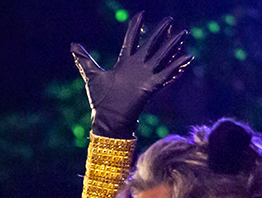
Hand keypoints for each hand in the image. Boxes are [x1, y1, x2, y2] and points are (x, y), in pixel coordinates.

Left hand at [71, 13, 191, 137]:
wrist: (108, 120)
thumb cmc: (100, 100)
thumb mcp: (92, 75)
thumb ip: (84, 60)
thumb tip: (72, 46)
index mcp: (124, 62)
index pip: (132, 39)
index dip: (136, 26)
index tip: (142, 13)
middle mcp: (137, 66)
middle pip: (151, 44)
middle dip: (160, 31)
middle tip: (170, 20)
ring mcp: (145, 75)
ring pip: (162, 55)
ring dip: (173, 44)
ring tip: (183, 32)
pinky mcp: (151, 85)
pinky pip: (167, 73)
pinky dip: (177, 65)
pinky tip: (188, 56)